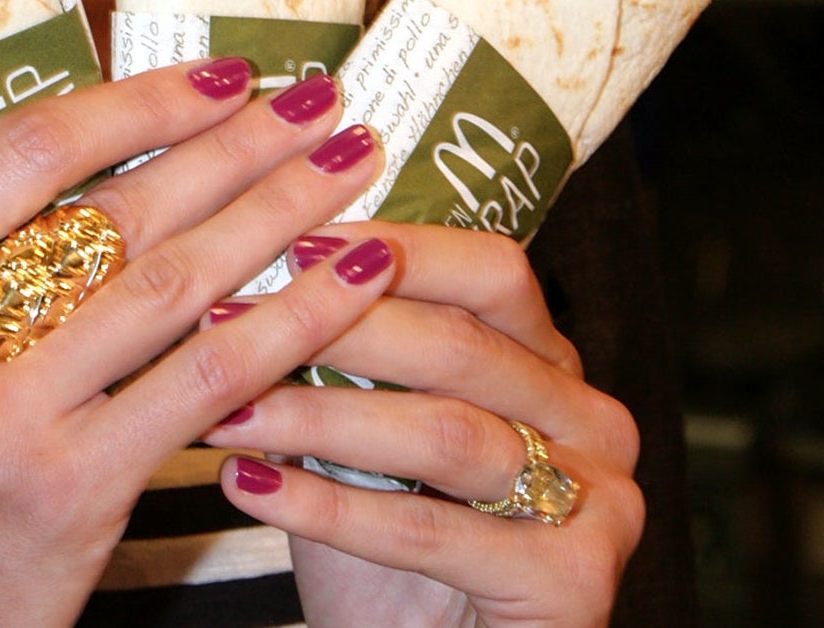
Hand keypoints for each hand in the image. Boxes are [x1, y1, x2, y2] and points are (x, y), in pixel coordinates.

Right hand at [0, 63, 395, 625]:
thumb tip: (119, 153)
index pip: (25, 151)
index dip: (140, 101)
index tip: (223, 76)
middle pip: (115, 207)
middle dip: (236, 144)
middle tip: (315, 101)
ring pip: (174, 282)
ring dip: (279, 212)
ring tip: (349, 163)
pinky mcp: (68, 488)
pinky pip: (208, 378)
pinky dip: (293, 319)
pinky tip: (354, 278)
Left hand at [202, 223, 644, 627]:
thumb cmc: (395, 539)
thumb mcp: (369, 433)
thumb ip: (348, 362)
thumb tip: (259, 281)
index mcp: (550, 363)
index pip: (492, 271)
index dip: (397, 248)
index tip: (294, 243)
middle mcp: (591, 420)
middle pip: (461, 345)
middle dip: (332, 329)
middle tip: (226, 323)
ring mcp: (598, 502)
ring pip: (443, 434)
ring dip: (316, 417)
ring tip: (225, 412)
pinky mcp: (573, 582)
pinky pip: (432, 532)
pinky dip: (329, 510)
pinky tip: (251, 487)